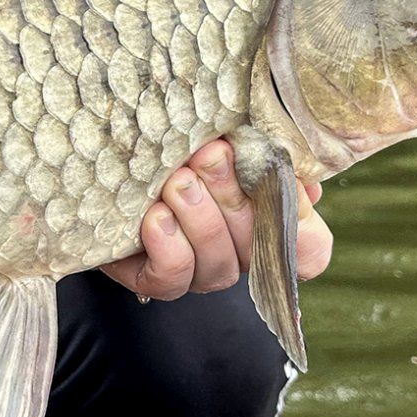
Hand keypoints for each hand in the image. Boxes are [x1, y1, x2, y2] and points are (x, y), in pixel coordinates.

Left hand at [100, 138, 333, 300]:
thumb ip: (262, 152)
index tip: (276, 178)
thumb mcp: (220, 137)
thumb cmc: (174, 145)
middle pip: (256, 244)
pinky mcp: (155, 279)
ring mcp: (198, 271)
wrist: (105, 160)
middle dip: (232, 194)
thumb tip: (306, 179)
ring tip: (176, 180)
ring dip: (198, 216)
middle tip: (209, 153)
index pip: (310, 250)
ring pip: (217, 263)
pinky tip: (154, 216)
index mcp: (264, 223)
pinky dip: (168, 244)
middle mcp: (236, 253)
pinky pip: (173, 277)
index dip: (301, 223)